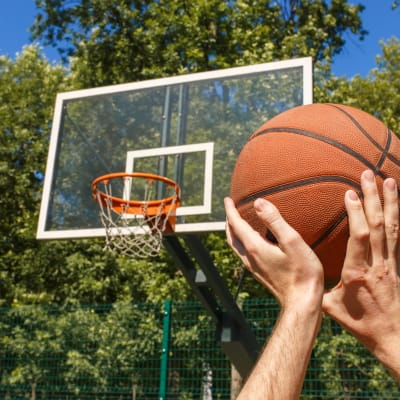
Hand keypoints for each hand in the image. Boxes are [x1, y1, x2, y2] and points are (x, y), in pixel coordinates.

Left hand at [226, 196, 324, 398]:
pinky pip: (243, 253)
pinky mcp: (260, 273)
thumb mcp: (291, 241)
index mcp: (255, 247)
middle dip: (229, 221)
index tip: (227, 199)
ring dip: (233, 232)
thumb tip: (258, 203)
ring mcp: (254, 267)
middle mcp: (250, 257)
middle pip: (231, 236)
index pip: (236, 224)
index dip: (230, 210)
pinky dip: (241, 241)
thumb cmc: (302, 272)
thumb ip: (274, 220)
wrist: (302, 302)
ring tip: (237, 222)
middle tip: (230, 208)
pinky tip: (252, 241)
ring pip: (236, 246)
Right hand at [322, 170, 399, 378]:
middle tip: (369, 175)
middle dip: (373, 198)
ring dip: (390, 202)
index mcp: (357, 272)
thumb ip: (318, 288)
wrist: (393, 337)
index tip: (350, 193)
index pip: (359, 237)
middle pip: (377, 225)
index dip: (356, 214)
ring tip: (387, 180)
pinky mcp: (397, 265)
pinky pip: (399, 236)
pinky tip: (396, 203)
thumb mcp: (332, 306)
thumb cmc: (360, 324)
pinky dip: (398, 217)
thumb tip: (298, 274)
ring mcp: (391, 263)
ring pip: (391, 228)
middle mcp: (377, 264)